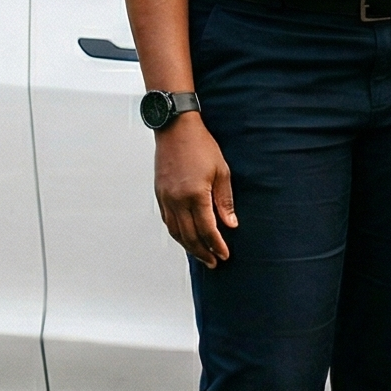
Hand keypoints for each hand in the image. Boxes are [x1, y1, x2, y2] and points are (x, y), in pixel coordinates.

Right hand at [154, 115, 235, 265]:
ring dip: (189, 247)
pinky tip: (186, 237)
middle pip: (190, 236)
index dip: (216, 245)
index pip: (207, 230)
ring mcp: (166, 198)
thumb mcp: (221, 172)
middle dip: (203, 252)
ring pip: (176, 232)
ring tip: (202, 255)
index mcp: (195, 195)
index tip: (224, 255)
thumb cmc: (201, 146)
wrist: (175, 129)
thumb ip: (224, 201)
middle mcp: (177, 200)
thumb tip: (230, 225)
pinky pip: (168, 221)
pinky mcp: (160, 194)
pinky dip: (178, 233)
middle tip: (214, 262)